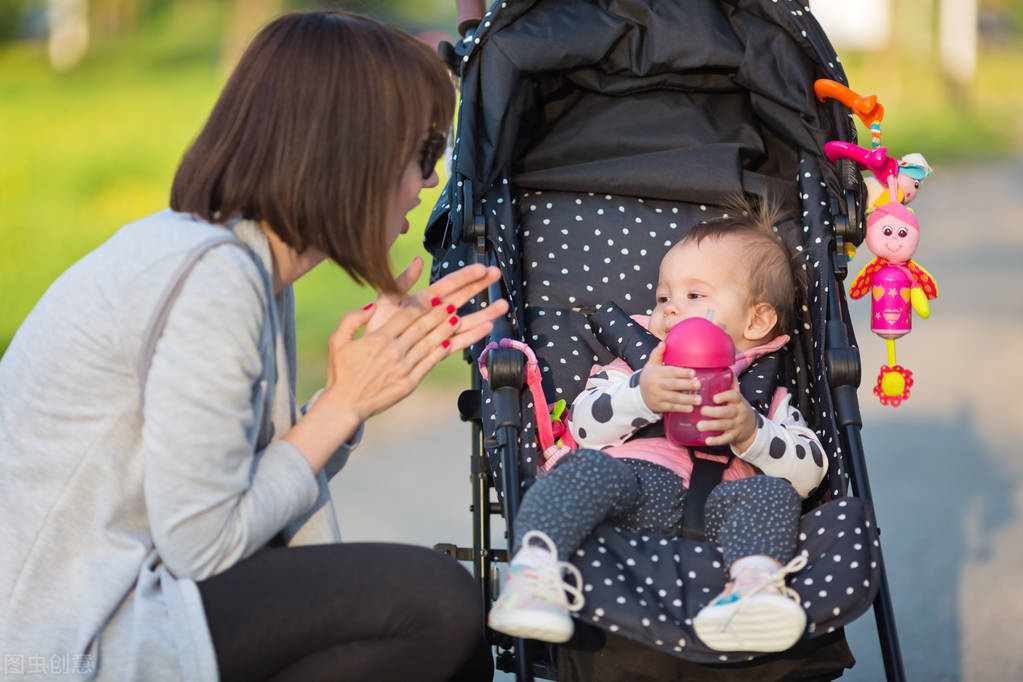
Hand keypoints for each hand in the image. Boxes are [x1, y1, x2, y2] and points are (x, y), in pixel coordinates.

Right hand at [324, 263, 507, 421]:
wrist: (344, 406)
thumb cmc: (342, 371)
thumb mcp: (339, 340)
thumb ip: (353, 318)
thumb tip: (369, 303)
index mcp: (378, 336)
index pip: (410, 311)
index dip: (432, 297)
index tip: (451, 285)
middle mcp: (395, 350)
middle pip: (431, 320)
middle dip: (460, 299)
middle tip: (481, 284)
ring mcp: (405, 366)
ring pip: (438, 339)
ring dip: (466, 322)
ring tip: (488, 309)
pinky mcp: (411, 381)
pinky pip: (435, 360)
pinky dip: (453, 346)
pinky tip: (471, 335)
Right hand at [638, 342, 701, 413]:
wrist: (638, 394)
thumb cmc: (650, 376)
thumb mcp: (651, 364)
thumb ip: (657, 354)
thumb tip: (662, 343)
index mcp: (657, 373)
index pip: (670, 372)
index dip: (681, 373)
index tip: (693, 373)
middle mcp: (656, 385)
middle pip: (672, 385)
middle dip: (686, 385)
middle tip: (699, 384)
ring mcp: (657, 396)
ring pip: (673, 398)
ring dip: (686, 399)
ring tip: (699, 399)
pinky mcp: (659, 406)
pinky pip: (671, 407)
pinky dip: (680, 408)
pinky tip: (690, 408)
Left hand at [697, 377, 757, 449]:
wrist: (751, 427)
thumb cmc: (737, 407)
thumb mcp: (737, 396)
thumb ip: (730, 384)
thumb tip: (723, 366)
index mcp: (738, 401)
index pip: (734, 396)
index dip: (725, 396)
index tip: (715, 398)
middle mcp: (738, 413)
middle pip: (728, 412)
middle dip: (715, 412)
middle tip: (702, 410)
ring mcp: (736, 425)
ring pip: (725, 425)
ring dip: (712, 426)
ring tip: (699, 425)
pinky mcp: (733, 436)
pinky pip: (725, 439)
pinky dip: (716, 441)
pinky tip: (707, 440)